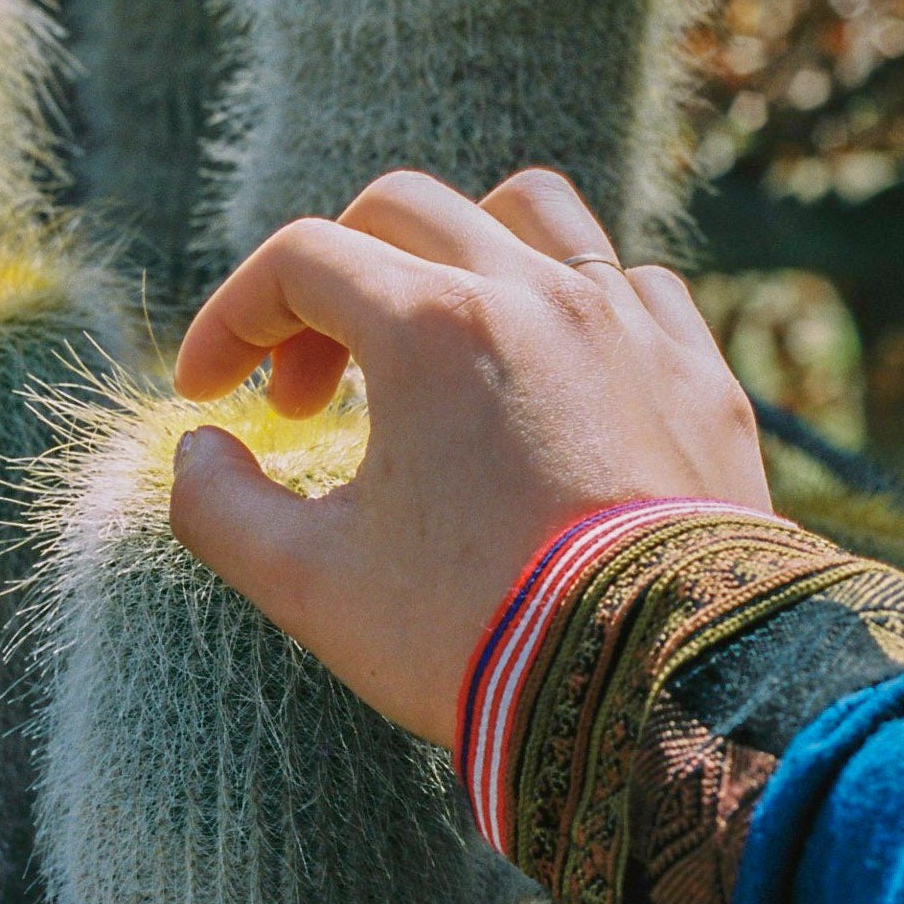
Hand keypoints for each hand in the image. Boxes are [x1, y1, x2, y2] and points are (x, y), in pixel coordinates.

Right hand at [168, 166, 771, 749]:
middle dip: (330, 289)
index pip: (301, 260)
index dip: (232, 318)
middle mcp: (539, 296)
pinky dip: (576, 307)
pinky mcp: (703, 377)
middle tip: (308, 399)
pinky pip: (637, 288)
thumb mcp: (311, 584)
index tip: (209, 394)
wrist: (658, 690)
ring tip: (432, 339)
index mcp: (433, 327)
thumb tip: (200, 453)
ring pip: (535, 213)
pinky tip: (549, 380)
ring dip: (463, 251)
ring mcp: (633, 328)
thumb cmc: (476, 636)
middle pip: (405, 214)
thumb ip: (220, 506)